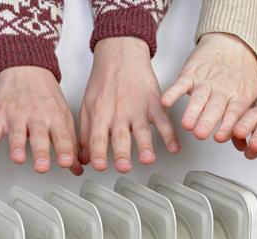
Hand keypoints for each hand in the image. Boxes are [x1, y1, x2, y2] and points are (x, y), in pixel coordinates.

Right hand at [0, 66, 82, 174]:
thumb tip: (76, 168)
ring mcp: (16, 117)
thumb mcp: (63, 116)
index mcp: (54, 118)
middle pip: (39, 137)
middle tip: (42, 166)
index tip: (67, 163)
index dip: (65, 151)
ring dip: (17, 147)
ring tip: (18, 159)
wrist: (26, 69)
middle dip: (41, 152)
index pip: (62, 137)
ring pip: (16, 134)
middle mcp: (36, 118)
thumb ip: (69, 144)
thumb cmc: (45, 96)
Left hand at [79, 37, 179, 172]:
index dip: (98, 153)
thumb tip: (82, 159)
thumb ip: (85, 134)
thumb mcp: (87, 106)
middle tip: (123, 167)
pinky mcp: (154, 103)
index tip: (99, 166)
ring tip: (147, 159)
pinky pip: (164, 121)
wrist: (121, 54)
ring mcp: (138, 108)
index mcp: (101, 114)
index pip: (98, 138)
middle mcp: (119, 113)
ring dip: (146, 146)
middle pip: (120, 137)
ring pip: (143, 131)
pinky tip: (174, 147)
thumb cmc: (103, 81)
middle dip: (122, 153)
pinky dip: (170, 135)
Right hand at [162, 33, 256, 141]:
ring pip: (198, 98)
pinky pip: (181, 84)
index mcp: (238, 96)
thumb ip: (245, 119)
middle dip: (207, 122)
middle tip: (200, 134)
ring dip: (192, 112)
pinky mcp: (191, 74)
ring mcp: (205, 81)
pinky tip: (166, 101)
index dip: (227, 125)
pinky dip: (173, 93)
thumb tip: (242, 145)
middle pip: (215, 108)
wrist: (232, 41)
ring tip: (186, 125)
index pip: (234, 113)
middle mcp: (222, 90)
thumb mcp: (250, 95)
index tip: (220, 137)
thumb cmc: (240, 73)